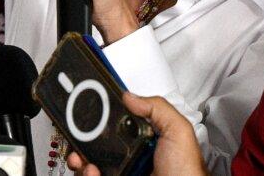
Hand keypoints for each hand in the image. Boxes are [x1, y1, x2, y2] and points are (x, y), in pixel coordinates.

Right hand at [65, 94, 205, 175]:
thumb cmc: (185, 173)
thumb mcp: (178, 132)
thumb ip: (158, 108)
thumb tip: (130, 96)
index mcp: (144, 141)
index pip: (116, 124)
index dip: (100, 119)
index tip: (88, 114)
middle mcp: (130, 157)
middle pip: (97, 143)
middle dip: (82, 139)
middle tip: (78, 138)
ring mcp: (121, 171)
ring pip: (90, 162)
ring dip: (80, 158)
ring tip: (83, 159)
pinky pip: (92, 175)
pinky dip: (86, 173)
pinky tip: (91, 171)